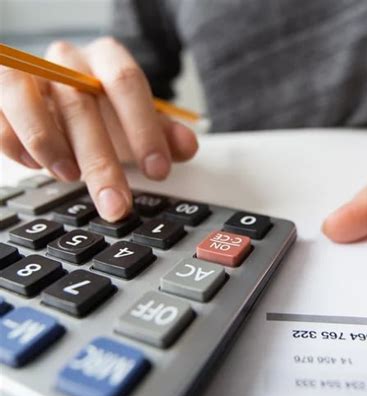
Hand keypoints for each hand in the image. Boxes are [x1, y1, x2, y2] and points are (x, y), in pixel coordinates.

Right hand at [0, 37, 197, 220]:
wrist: (64, 93)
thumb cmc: (106, 111)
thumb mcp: (138, 122)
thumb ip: (163, 134)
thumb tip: (187, 147)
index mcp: (106, 59)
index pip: (126, 83)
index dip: (143, 129)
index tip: (158, 171)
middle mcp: (66, 60)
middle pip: (81, 103)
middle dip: (101, 161)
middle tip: (117, 204)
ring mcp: (29, 73)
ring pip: (25, 97)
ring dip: (47, 142)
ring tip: (69, 178)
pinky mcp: (0, 93)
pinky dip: (13, 143)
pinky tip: (35, 166)